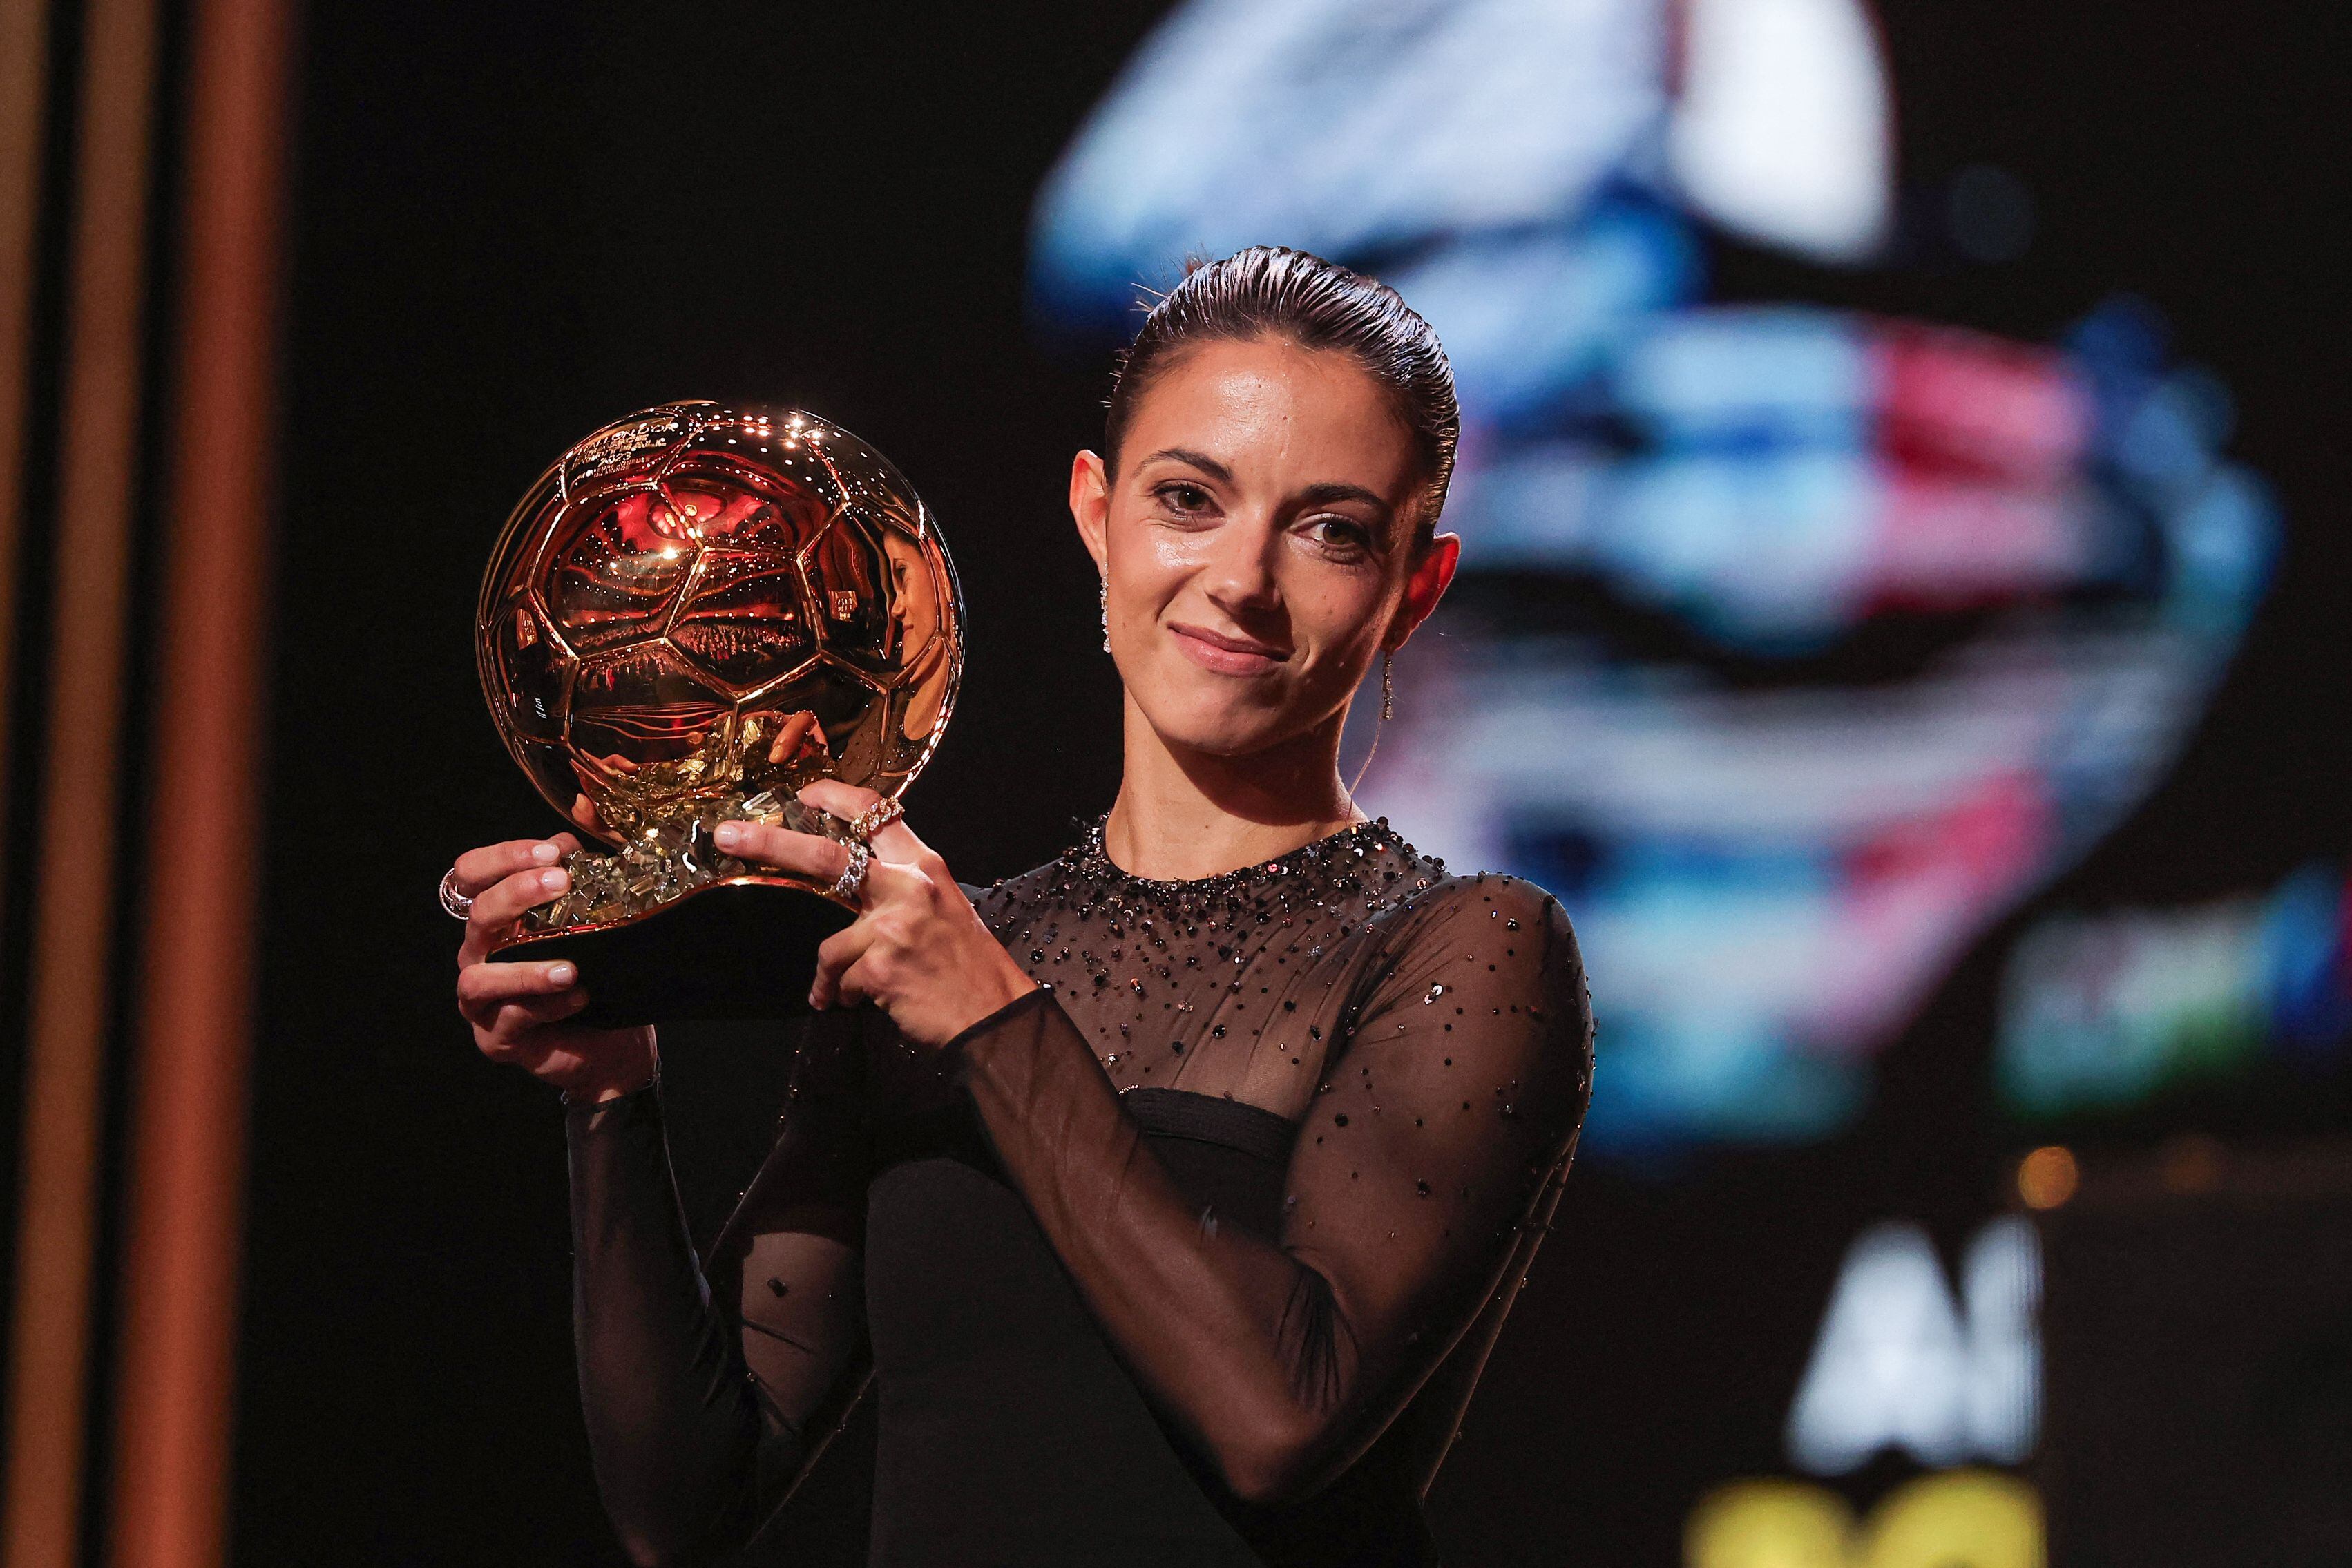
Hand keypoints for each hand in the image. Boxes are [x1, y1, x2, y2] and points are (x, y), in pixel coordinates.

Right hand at [450, 833, 656, 1101]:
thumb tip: (583, 807)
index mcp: (497, 918)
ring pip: (480, 977)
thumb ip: (585, 864)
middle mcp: (481, 953)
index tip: (552, 852)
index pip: (470, 874)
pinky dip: (546, 1006)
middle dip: (516, 894)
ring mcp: (483, 1000)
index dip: (501, 857)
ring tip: (570, 965)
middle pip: (477, 915)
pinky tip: (578, 996)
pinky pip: (511, 1020)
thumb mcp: (599, 915)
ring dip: (525, 968)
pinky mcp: (496, 1038)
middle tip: (561, 884)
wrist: (615, 1045)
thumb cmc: (600, 973)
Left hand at [713, 781, 1037, 1048]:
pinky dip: (845, 995)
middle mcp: (908, 886)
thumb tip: (849, 881)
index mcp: (925, 865)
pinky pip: (841, 981)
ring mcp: (893, 926)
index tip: (802, 793)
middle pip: (825, 855)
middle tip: (727, 836)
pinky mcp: (879, 967)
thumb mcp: (942, 908)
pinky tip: (868, 1002)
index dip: (835, 795)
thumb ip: (898, 887)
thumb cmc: (966, 964)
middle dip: (770, 843)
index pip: (876, 811)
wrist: (993, 1013)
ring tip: (847, 991)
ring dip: (836, 975)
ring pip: (831, 945)